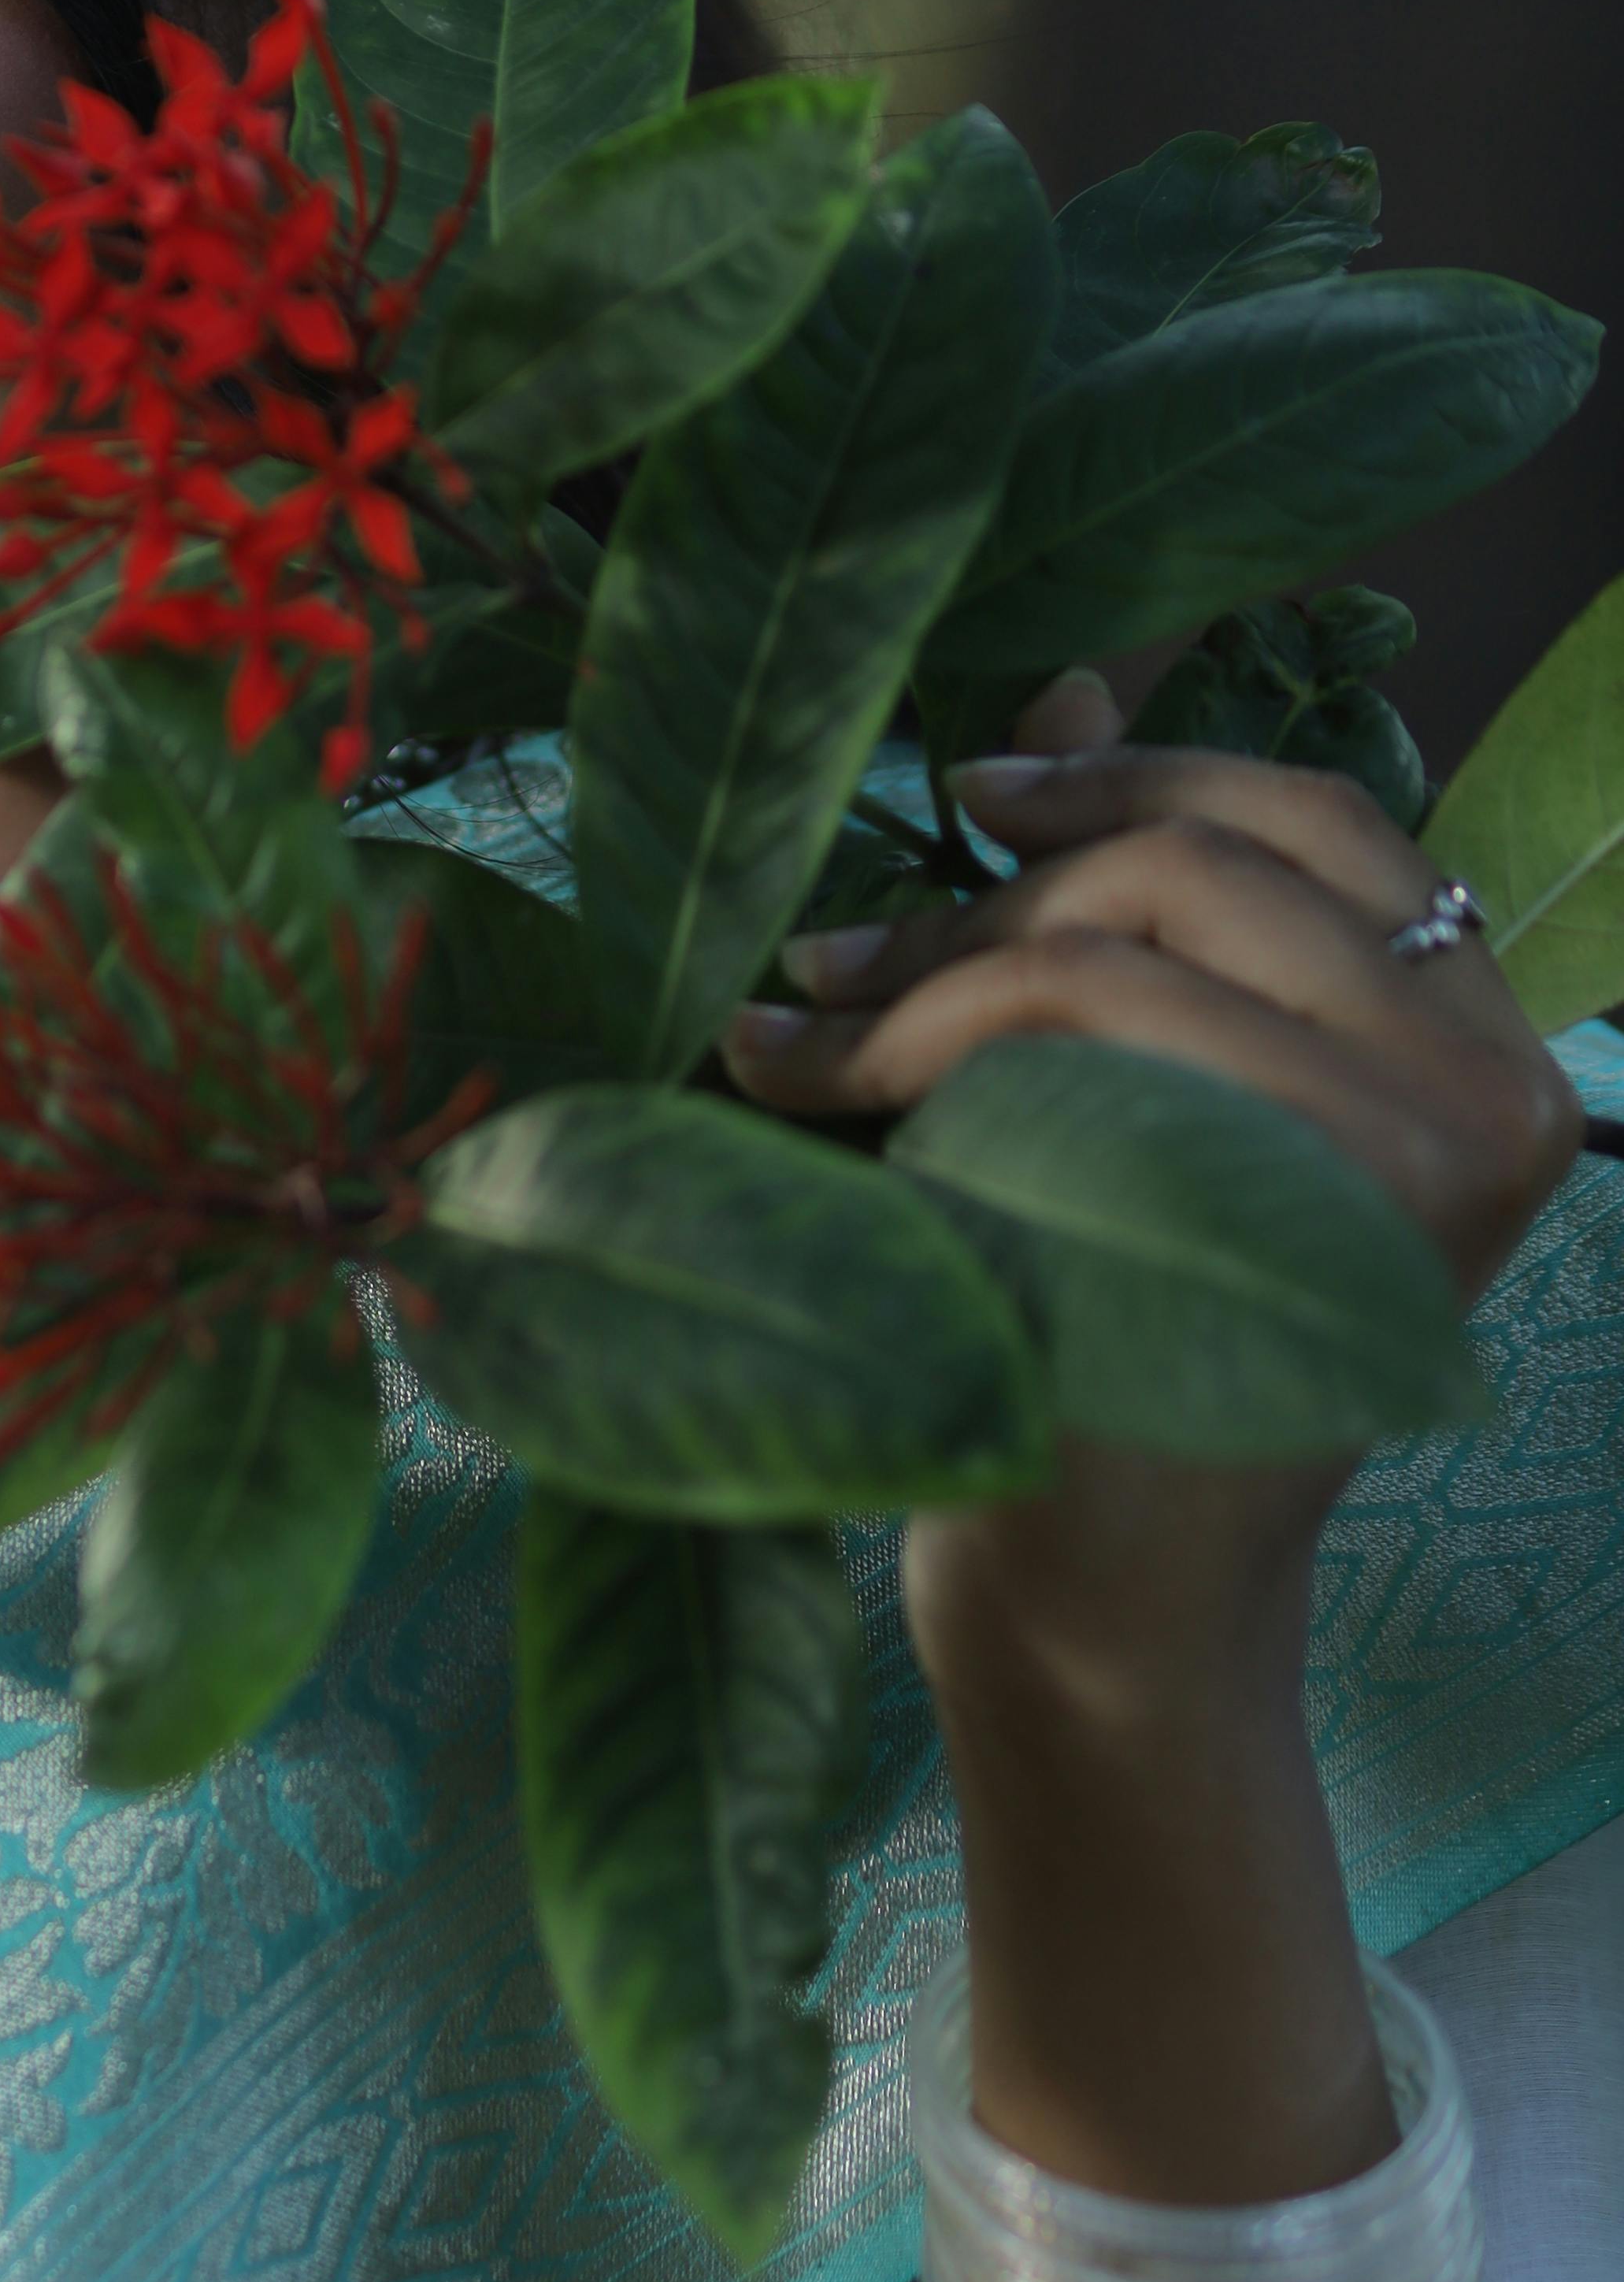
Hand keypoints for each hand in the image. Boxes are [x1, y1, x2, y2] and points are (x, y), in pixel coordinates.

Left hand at [722, 665, 1578, 1300]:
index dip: (1139, 770)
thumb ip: (1135, 897)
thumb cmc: (1117, 1341)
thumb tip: (1063, 674)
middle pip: (1196, 867)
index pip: (1320, 821)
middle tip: (828, 955)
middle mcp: (1491, 1098)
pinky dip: (903, 1060)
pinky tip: (799, 1094)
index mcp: (1483, 1050)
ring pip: (1109, 952)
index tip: (973, 792)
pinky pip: (1059, 1059)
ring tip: (790, 1033)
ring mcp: (1409, 1171)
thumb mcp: (1137, 1088)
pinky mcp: (1286, 1236)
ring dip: (917, 982)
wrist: (1113, 1607)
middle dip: (985, 897)